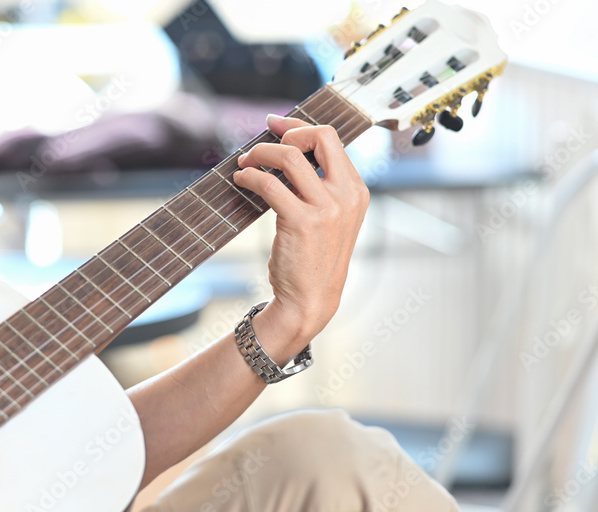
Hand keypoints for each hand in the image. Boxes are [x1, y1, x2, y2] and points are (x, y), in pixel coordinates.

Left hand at [233, 114, 368, 360]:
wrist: (310, 300)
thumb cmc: (312, 259)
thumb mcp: (330, 219)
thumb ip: (320, 188)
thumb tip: (288, 152)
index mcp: (356, 190)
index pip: (331, 139)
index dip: (299, 126)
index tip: (276, 124)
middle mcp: (347, 195)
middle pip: (318, 137)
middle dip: (284, 133)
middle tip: (260, 148)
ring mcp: (327, 209)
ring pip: (289, 157)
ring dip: (259, 155)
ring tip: (244, 165)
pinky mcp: (303, 222)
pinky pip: (269, 184)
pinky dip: (249, 177)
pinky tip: (240, 182)